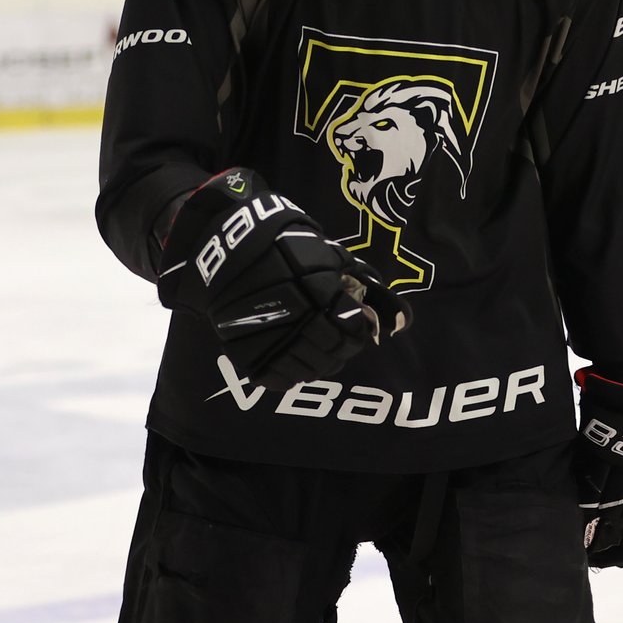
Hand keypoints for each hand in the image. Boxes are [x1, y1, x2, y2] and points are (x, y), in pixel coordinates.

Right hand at [158, 168, 411, 391]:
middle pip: (333, 354)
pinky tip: (293, 356)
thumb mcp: (323, 250)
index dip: (358, 330)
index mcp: (313, 290)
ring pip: (308, 371)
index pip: (350, 330)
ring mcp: (266, 338)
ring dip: (320, 362)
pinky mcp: (244, 352)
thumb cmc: (280, 244)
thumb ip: (358, 279)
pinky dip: (291, 373)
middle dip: (342, 347)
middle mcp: (292, 317)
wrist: (222, 248)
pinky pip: (277, 378)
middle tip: (337, 337)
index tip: (354, 323)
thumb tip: (400, 315)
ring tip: (316, 347)